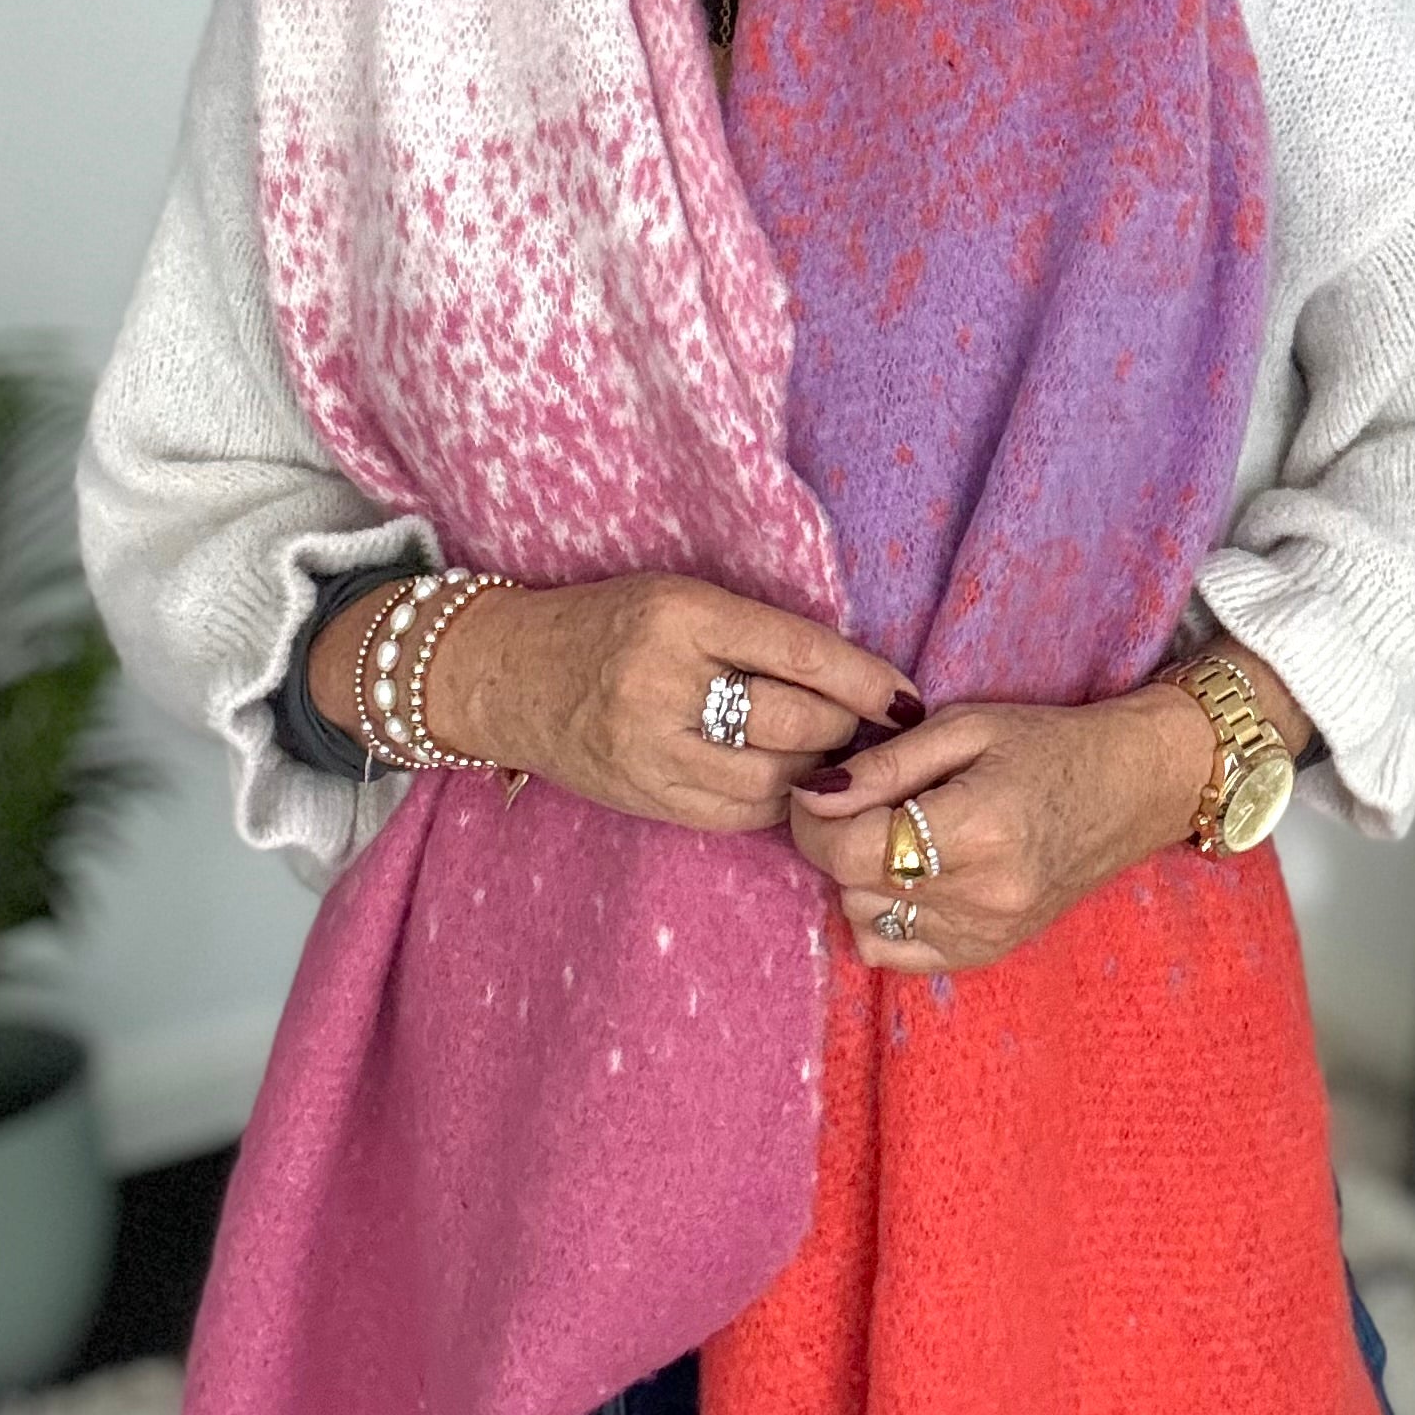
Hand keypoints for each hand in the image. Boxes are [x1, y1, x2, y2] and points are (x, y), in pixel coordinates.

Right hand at [415, 573, 921, 834]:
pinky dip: (780, 803)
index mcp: (680, 615)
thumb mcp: (679, 600)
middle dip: (845, 729)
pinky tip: (790, 786)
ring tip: (832, 758)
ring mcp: (650, 749)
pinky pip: (740, 814)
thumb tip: (857, 679)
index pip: (800, 652)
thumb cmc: (607, 624)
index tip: (906, 696)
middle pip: (795, 722)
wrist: (508, 675)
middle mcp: (663, 683)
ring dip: (820, 774)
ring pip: (775, 779)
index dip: (865, 680)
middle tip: (865, 727)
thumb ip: (757, 634)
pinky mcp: (645, 798)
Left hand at [787, 685, 1216, 971]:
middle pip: (853, 883)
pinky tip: (910, 877)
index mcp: (979, 827)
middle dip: (836, 840)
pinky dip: (884, 916)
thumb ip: (887, 762)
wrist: (1132, 788)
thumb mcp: (966, 726)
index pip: (852, 848)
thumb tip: (815, 792)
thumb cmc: (1049, 743)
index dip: (814, 819)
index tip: (819, 789)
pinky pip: (895, 953)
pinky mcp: (989, 951)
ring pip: (866, 918)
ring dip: (860, 877)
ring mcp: (988, 931)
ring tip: (895, 834)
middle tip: (861, 801)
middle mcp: (984, 893)